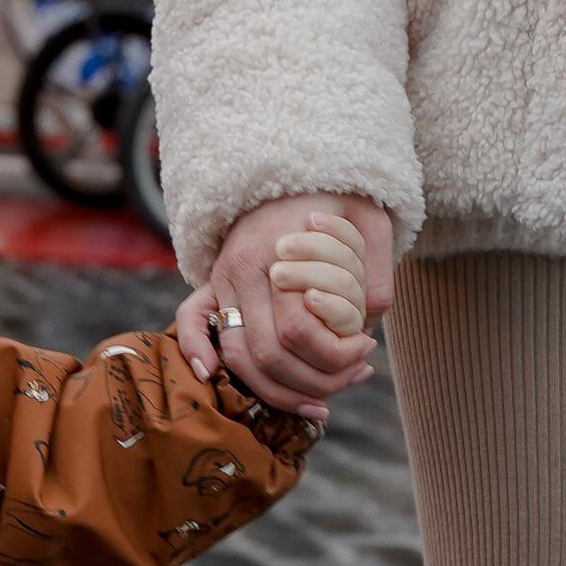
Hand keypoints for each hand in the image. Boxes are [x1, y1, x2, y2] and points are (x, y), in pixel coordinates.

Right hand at [172, 192, 392, 412]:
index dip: (336, 356)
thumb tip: (365, 328)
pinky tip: (213, 378)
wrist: (296, 165)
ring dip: (279, 391)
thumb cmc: (338, 197)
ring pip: (239, 358)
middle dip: (315, 382)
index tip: (367, 350)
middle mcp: (242, 270)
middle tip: (354, 375)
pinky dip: (197, 354)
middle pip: (269, 355)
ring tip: (322, 400)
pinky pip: (191, 322)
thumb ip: (375, 277)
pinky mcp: (214, 283)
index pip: (299, 331)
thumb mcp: (371, 227)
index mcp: (281, 255)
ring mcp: (222, 278)